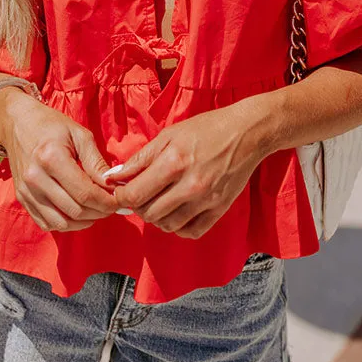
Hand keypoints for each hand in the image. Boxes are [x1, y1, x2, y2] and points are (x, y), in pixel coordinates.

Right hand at [0, 90, 119, 232]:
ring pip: (61, 223)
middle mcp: (35, 178)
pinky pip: (46, 223)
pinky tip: (78, 213)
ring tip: (96, 210)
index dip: (106, 202)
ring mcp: (26, 191)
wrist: (18, 123)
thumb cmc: (52, 125)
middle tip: (111, 206)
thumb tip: (112, 186)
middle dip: (99, 212)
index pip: (85, 193)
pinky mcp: (21, 199)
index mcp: (51, 158)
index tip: (118, 201)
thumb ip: (96, 162)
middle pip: (74, 210)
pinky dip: (65, 224)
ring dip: (83, 222)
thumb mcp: (79, 135)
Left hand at [103, 104, 270, 239]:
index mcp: (174, 162)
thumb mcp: (169, 135)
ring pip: (168, 225)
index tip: (121, 192)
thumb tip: (115, 177)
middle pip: (149, 213)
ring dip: (157, 218)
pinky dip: (179, 227)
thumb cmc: (206, 129)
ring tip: (159, 202)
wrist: (246, 133)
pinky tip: (177, 212)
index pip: (135, 195)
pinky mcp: (219, 209)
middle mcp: (190, 185)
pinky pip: (191, 232)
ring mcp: (206, 200)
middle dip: (138, 207)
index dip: (122, 197)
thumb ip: (140, 158)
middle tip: (140, 195)